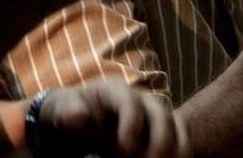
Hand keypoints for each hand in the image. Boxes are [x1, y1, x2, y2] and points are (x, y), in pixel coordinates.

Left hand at [38, 81, 190, 157]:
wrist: (81, 119)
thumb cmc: (70, 113)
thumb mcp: (62, 110)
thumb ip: (69, 112)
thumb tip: (75, 116)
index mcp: (116, 91)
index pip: (131, 102)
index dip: (132, 124)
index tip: (124, 149)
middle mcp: (141, 100)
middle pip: (161, 114)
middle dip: (159, 140)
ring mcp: (155, 116)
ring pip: (177, 128)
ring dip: (175, 150)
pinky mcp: (162, 133)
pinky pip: (180, 142)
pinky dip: (180, 155)